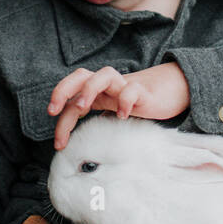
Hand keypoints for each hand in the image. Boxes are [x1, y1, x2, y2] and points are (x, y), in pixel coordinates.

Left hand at [48, 62, 190, 148]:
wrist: (169, 91)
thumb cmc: (136, 105)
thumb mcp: (112, 113)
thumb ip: (96, 122)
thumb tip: (79, 148)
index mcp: (98, 92)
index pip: (73, 98)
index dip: (62, 119)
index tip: (59, 143)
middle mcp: (108, 86)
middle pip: (81, 75)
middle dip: (63, 89)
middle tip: (53, 110)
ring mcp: (125, 85)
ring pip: (104, 74)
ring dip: (89, 89)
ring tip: (82, 107)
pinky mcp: (143, 91)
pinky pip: (132, 90)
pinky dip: (125, 100)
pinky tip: (123, 116)